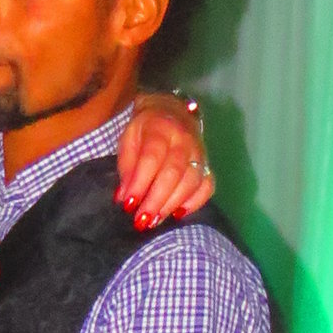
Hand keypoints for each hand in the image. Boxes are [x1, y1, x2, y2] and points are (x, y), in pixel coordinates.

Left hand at [116, 92, 211, 227]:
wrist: (172, 112)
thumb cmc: (145, 131)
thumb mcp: (128, 140)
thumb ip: (126, 168)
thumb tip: (124, 198)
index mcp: (160, 128)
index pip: (151, 158)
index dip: (140, 183)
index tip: (128, 205)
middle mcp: (184, 140)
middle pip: (173, 172)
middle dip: (156, 200)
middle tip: (142, 221)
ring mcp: (199, 152)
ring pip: (191, 182)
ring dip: (172, 205)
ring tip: (155, 221)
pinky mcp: (208, 165)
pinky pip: (207, 186)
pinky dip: (195, 203)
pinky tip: (178, 213)